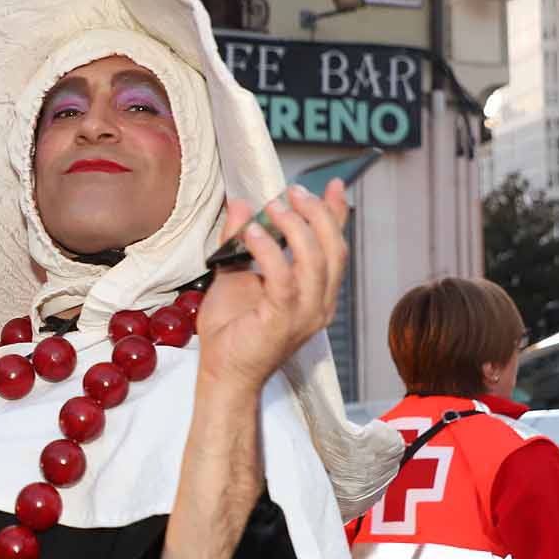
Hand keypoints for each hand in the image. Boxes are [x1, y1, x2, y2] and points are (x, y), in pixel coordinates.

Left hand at [196, 180, 348, 391]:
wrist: (222, 373)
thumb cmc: (231, 329)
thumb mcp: (236, 272)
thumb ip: (241, 239)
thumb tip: (241, 203)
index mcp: (316, 293)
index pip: (334, 247)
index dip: (336, 214)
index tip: (330, 184)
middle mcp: (320, 304)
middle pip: (334, 249)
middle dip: (317, 214)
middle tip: (293, 193)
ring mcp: (305, 315)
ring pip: (316, 260)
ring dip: (296, 227)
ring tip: (273, 207)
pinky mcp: (283, 321)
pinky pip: (284, 279)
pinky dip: (269, 251)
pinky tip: (251, 233)